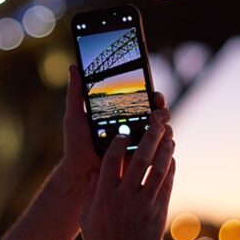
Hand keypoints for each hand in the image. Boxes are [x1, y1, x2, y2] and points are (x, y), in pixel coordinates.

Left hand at [59, 65, 170, 179]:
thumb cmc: (76, 144)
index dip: (152, 94)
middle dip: (162, 108)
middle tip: (156, 108)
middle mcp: (133, 126)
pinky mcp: (142, 159)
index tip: (154, 93)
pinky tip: (163, 140)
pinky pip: (160, 150)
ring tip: (156, 123)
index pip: (142, 99)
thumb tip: (74, 67)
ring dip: (165, 124)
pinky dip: (165, 143)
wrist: (79, 172)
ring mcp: (140, 142)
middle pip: (157, 112)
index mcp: (121, 113)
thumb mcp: (75, 116)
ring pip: (162, 129)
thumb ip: (76, 92)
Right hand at [80, 116, 175, 239]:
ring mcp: (144, 205)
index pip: (110, 160)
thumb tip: (95, 170)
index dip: (118, 142)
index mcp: (104, 196)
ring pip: (158, 169)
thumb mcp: (86, 216)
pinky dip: (170, 169)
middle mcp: (125, 197)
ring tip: (168, 133)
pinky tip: (171, 158)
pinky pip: (166, 185)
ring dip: (164, 149)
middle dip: (149, 136)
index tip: (123, 129)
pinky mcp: (158, 213)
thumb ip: (91, 192)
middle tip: (155, 120)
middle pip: (139, 159)